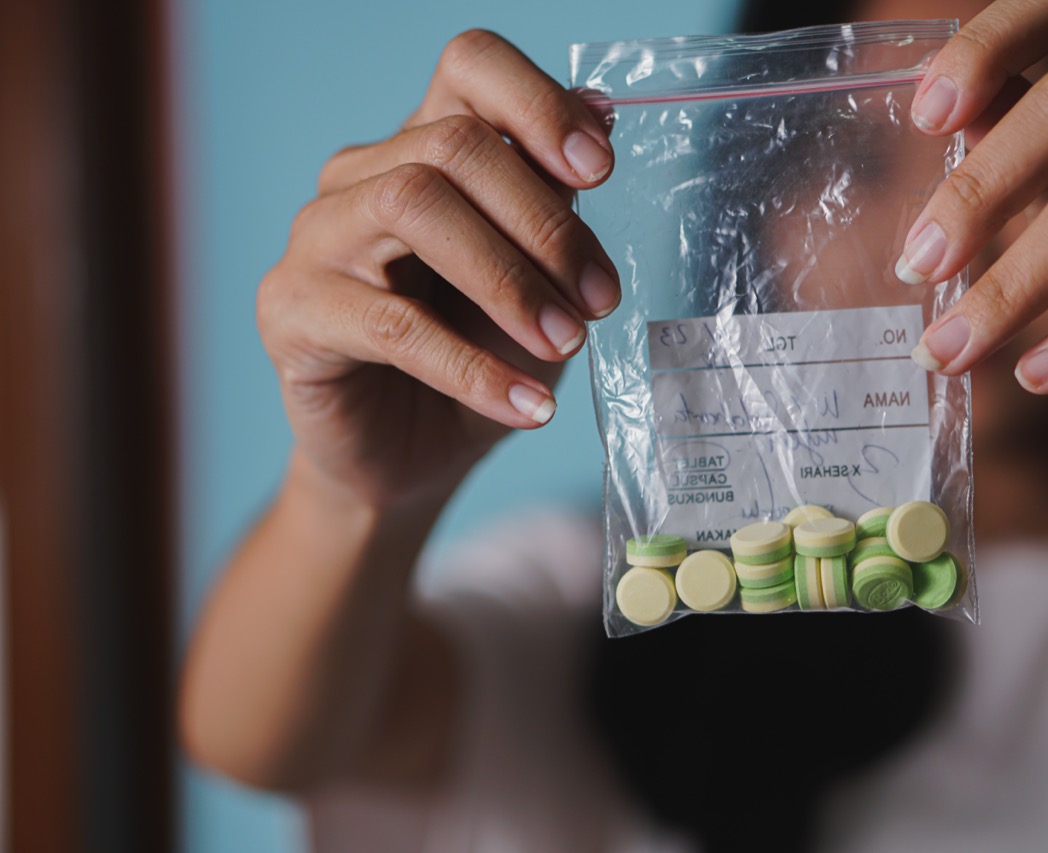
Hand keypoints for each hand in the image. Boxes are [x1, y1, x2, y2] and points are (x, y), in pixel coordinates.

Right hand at [257, 30, 618, 506]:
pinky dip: (472, 368)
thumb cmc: (478, 356)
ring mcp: (316, 238)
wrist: (411, 456)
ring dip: (508, 281)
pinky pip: (390, 325)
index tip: (600, 171)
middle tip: (600, 300)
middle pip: (453, 145)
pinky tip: (527, 405)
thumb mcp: (537, 280)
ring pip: (413, 206)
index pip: (469, 67)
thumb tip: (602, 118)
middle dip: (545, 223)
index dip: (538, 102)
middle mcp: (361, 176)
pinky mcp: (290, 311)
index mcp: (425, 149)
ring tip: (565, 345)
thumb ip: (554, 205)